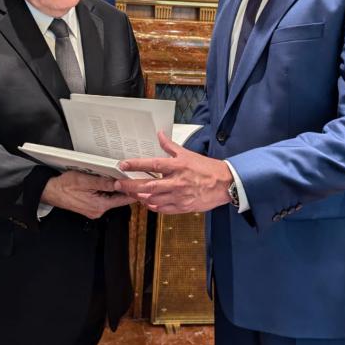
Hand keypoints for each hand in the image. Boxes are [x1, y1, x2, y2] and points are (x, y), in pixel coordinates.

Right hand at [40, 170, 134, 218]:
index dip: (133, 192)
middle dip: (123, 188)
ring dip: (114, 189)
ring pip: (111, 199)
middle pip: (118, 199)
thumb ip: (104, 182)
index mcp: (99, 206)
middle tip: (129, 177)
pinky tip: (104, 183)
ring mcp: (94, 210)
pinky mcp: (90, 207)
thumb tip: (118, 183)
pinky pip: (103, 199)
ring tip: (114, 178)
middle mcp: (98, 211)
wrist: (50, 191)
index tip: (141, 186)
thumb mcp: (86, 180)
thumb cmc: (64, 186)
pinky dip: (106, 192)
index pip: (123, 200)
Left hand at [114, 131, 231, 213]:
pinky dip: (152, 206)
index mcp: (178, 166)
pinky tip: (147, 202)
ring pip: (153, 199)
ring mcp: (179, 196)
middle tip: (119, 184)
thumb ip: (170, 146)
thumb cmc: (207, 169)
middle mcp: (177, 182)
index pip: (152, 164)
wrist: (224, 184)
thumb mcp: (188, 154)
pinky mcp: (183, 207)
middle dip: (131, 185)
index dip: (136, 164)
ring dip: (140, 196)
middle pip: (148, 185)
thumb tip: (160, 135)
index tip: (123, 164)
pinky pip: (163, 209)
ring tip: (131, 193)